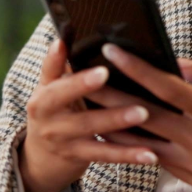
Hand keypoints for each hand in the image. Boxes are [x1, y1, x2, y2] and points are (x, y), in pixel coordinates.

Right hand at [19, 40, 158, 191]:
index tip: (69, 45)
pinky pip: (105, 154)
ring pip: (90, 127)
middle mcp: (47, 114)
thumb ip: (61, 65)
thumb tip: (70, 32)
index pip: (50, 71)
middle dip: (86, 85)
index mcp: (44, 91)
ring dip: (117, 120)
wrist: (40, 159)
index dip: (57, 57)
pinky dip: (128, 154)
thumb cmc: (55, 112)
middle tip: (106, 72)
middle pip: (66, 97)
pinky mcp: (77, 157)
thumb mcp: (51, 89)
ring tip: (143, 112)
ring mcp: (61, 137)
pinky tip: (150, 153)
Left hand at [91, 44, 191, 191]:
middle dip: (111, 94)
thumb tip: (180, 64)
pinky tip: (124, 132)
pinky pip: (157, 158)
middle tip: (86, 78)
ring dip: (117, 123)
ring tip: (94, 106)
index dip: (134, 67)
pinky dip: (138, 144)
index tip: (112, 51)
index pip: (164, 85)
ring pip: (142, 142)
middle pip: (142, 113)